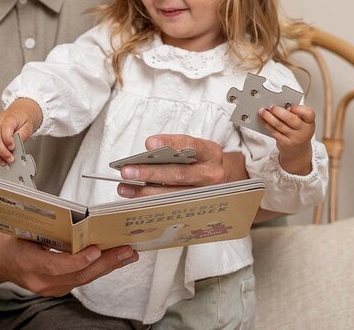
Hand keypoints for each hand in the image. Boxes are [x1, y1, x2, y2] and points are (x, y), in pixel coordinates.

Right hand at [0, 98, 41, 164]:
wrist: (18, 113)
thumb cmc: (22, 120)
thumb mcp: (28, 126)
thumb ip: (22, 136)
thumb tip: (17, 146)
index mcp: (9, 118)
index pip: (5, 128)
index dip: (8, 140)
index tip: (12, 148)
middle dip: (2, 152)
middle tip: (10, 159)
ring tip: (3, 161)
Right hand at [0, 233, 138, 295]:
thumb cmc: (11, 240)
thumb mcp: (24, 228)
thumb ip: (48, 227)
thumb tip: (76, 217)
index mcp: (29, 263)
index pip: (57, 266)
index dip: (78, 260)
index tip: (95, 250)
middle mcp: (41, 281)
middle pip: (78, 275)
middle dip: (105, 262)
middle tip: (124, 251)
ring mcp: (50, 288)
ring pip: (84, 279)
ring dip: (107, 266)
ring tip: (126, 255)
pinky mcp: (58, 288)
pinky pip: (82, 279)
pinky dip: (98, 268)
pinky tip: (112, 260)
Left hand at [116, 134, 245, 197]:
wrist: (228, 180)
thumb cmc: (203, 161)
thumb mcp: (195, 149)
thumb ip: (175, 149)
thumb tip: (146, 153)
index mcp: (210, 153)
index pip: (191, 145)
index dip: (170, 144)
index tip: (150, 143)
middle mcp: (211, 175)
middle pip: (179, 174)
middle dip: (150, 173)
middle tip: (127, 171)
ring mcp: (206, 195)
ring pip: (173, 195)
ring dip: (146, 192)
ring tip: (125, 187)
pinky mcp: (199, 210)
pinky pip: (173, 208)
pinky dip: (152, 204)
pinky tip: (135, 199)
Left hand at [258, 104, 314, 174]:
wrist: (298, 151)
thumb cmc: (299, 132)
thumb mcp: (303, 122)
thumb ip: (295, 113)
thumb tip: (280, 106)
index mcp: (309, 122)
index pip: (308, 113)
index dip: (299, 109)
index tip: (290, 106)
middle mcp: (304, 131)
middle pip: (290, 119)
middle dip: (278, 111)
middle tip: (271, 107)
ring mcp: (294, 138)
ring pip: (279, 125)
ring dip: (268, 116)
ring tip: (262, 111)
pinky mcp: (284, 143)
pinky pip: (273, 131)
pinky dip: (267, 124)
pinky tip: (263, 119)